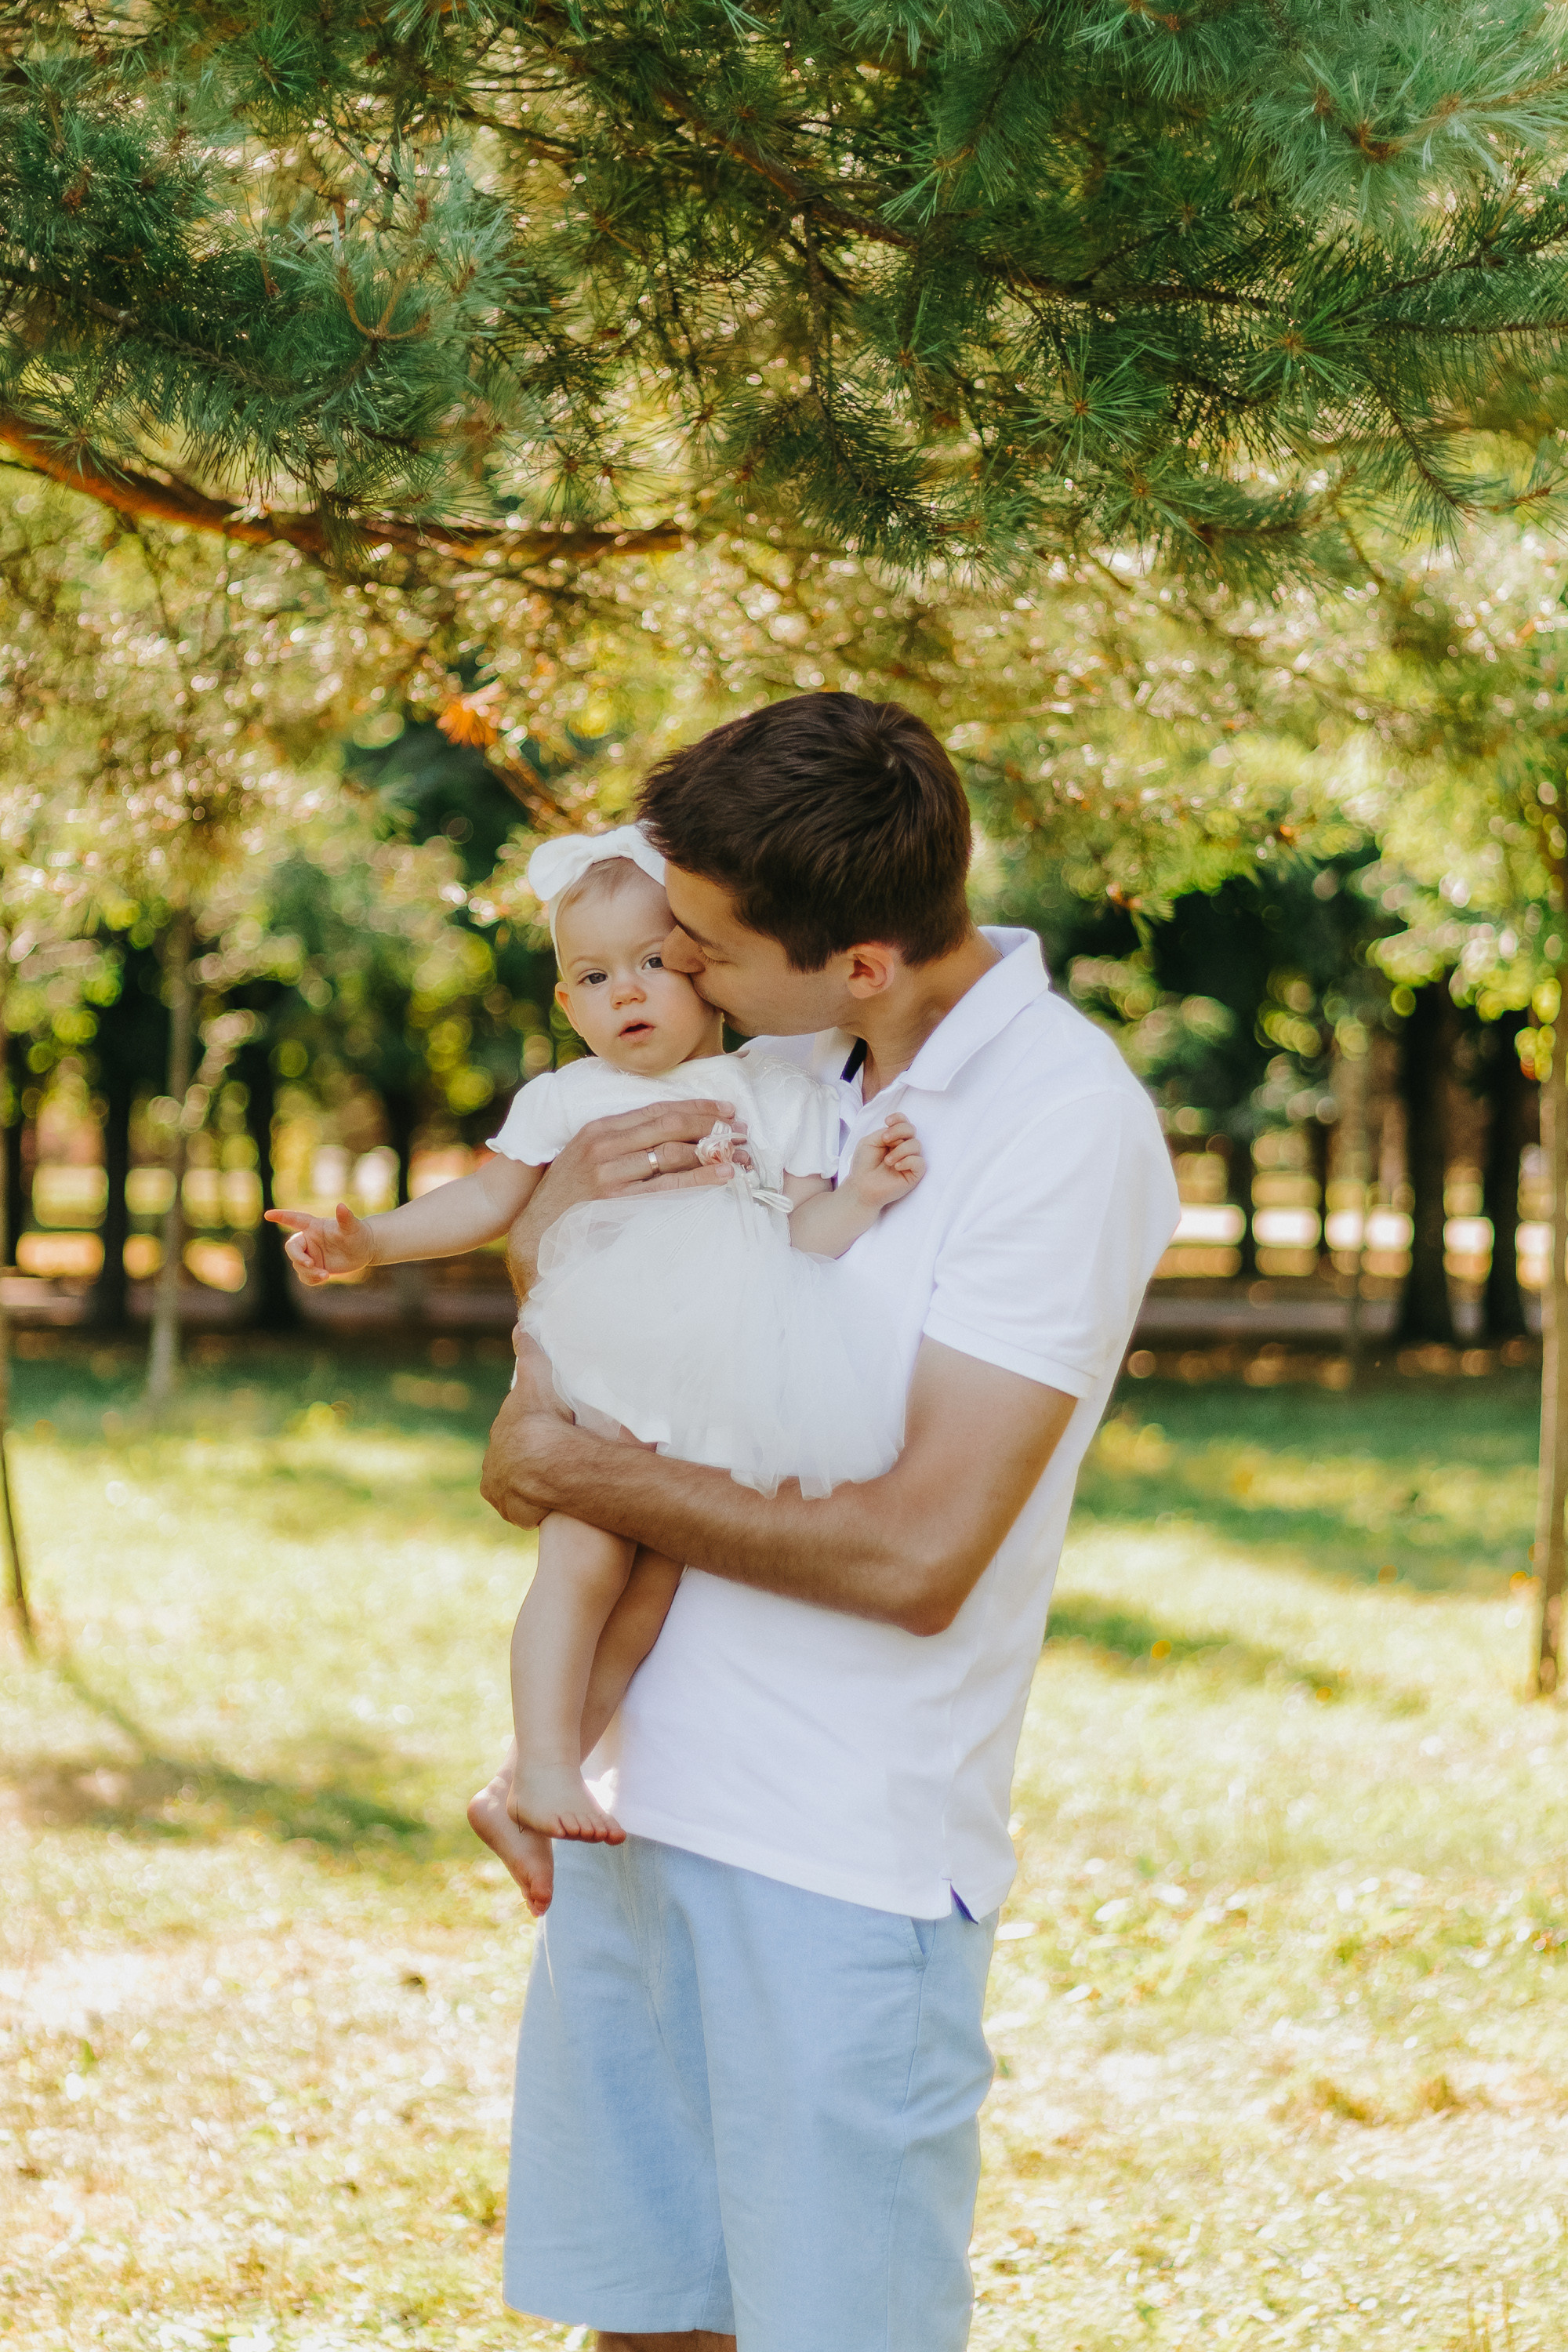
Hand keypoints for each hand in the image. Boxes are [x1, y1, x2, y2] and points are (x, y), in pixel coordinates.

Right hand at [264, 1201, 374, 1283]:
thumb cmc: (357, 1233)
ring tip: (325, 1274)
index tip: (268, 1215)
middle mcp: (308, 1240)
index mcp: (314, 1226)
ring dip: (308, 1272)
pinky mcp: (314, 1267)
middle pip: (292, 1249)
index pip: (294, 1219)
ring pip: (298, 1265)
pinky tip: (323, 1278)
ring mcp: (310, 1254)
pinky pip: (304, 1276)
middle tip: (310, 1264)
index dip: (281, 1216)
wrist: (363, 1250)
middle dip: (298, 1257)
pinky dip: (311, 1279)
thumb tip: (341, 1206)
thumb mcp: (352, 1227)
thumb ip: (345, 1218)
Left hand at [480, 1333, 573, 1528]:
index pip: (515, 1428)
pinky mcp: (510, 1509)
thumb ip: (529, 1352)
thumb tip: (520, 1326)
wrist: (548, 1461)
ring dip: (530, 1483)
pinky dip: (533, 1506)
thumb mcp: (539, 1376)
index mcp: (502, 1430)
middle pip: (513, 1456)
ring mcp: (500, 1486)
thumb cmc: (548, 1416)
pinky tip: (550, 1502)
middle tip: (556, 1454)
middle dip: (529, 1455)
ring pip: (515, 1483)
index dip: (531, 1427)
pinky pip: (522, 1508)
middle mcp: (494, 1458)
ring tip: (555, 1482)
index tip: (546, 1428)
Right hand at [506, 1097, 750, 1295]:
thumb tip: (668, 1132)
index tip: (727, 1109)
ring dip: (712, 1152)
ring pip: (672, 1153)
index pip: (658, 1109)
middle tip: (742, 1129)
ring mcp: (609, 1172)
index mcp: (599, 1127)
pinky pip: (666, 1185)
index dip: (697, 1107)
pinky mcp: (616, 1200)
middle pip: (669, 1125)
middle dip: (712, 1125)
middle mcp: (603, 1144)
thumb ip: (621, 1140)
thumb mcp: (587, 1156)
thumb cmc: (567, 1195)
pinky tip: (721, 1177)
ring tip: (741, 1155)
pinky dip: (698, 1179)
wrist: (535, 1232)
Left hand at [844, 1115, 924, 1211]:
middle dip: (898, 1131)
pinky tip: (896, 1167)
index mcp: (893, 1138)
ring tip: (888, 1161)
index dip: (899, 1119)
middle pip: (911, 1129)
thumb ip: (884, 1133)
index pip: (903, 1122)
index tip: (887, 1121)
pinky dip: (908, 1161)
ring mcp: (910, 1160)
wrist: (861, 1186)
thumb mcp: (869, 1141)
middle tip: (884, 1140)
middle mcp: (903, 1147)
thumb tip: (900, 1136)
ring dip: (900, 1150)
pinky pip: (919, 1162)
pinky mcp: (914, 1174)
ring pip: (916, 1145)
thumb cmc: (863, 1165)